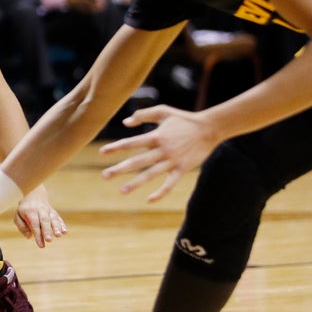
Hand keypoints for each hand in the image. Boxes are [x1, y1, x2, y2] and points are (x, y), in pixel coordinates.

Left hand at [13, 186, 67, 247]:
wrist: (34, 194)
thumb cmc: (24, 209)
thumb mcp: (17, 215)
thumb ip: (21, 226)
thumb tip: (29, 236)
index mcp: (30, 211)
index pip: (34, 224)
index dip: (38, 235)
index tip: (41, 245)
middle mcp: (40, 210)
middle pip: (44, 221)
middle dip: (47, 231)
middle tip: (49, 240)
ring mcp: (48, 210)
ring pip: (53, 218)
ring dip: (56, 227)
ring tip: (58, 235)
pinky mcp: (54, 212)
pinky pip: (59, 218)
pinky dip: (62, 225)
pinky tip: (64, 232)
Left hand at [99, 104, 218, 201]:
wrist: (210, 128)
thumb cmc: (184, 119)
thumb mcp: (163, 111)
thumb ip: (143, 115)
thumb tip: (125, 123)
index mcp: (156, 136)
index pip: (131, 143)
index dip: (116, 147)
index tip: (101, 152)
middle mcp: (162, 150)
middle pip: (137, 161)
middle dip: (120, 169)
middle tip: (104, 176)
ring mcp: (172, 161)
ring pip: (151, 174)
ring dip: (136, 183)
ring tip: (122, 191)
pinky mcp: (182, 169)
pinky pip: (170, 183)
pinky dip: (161, 192)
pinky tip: (149, 200)